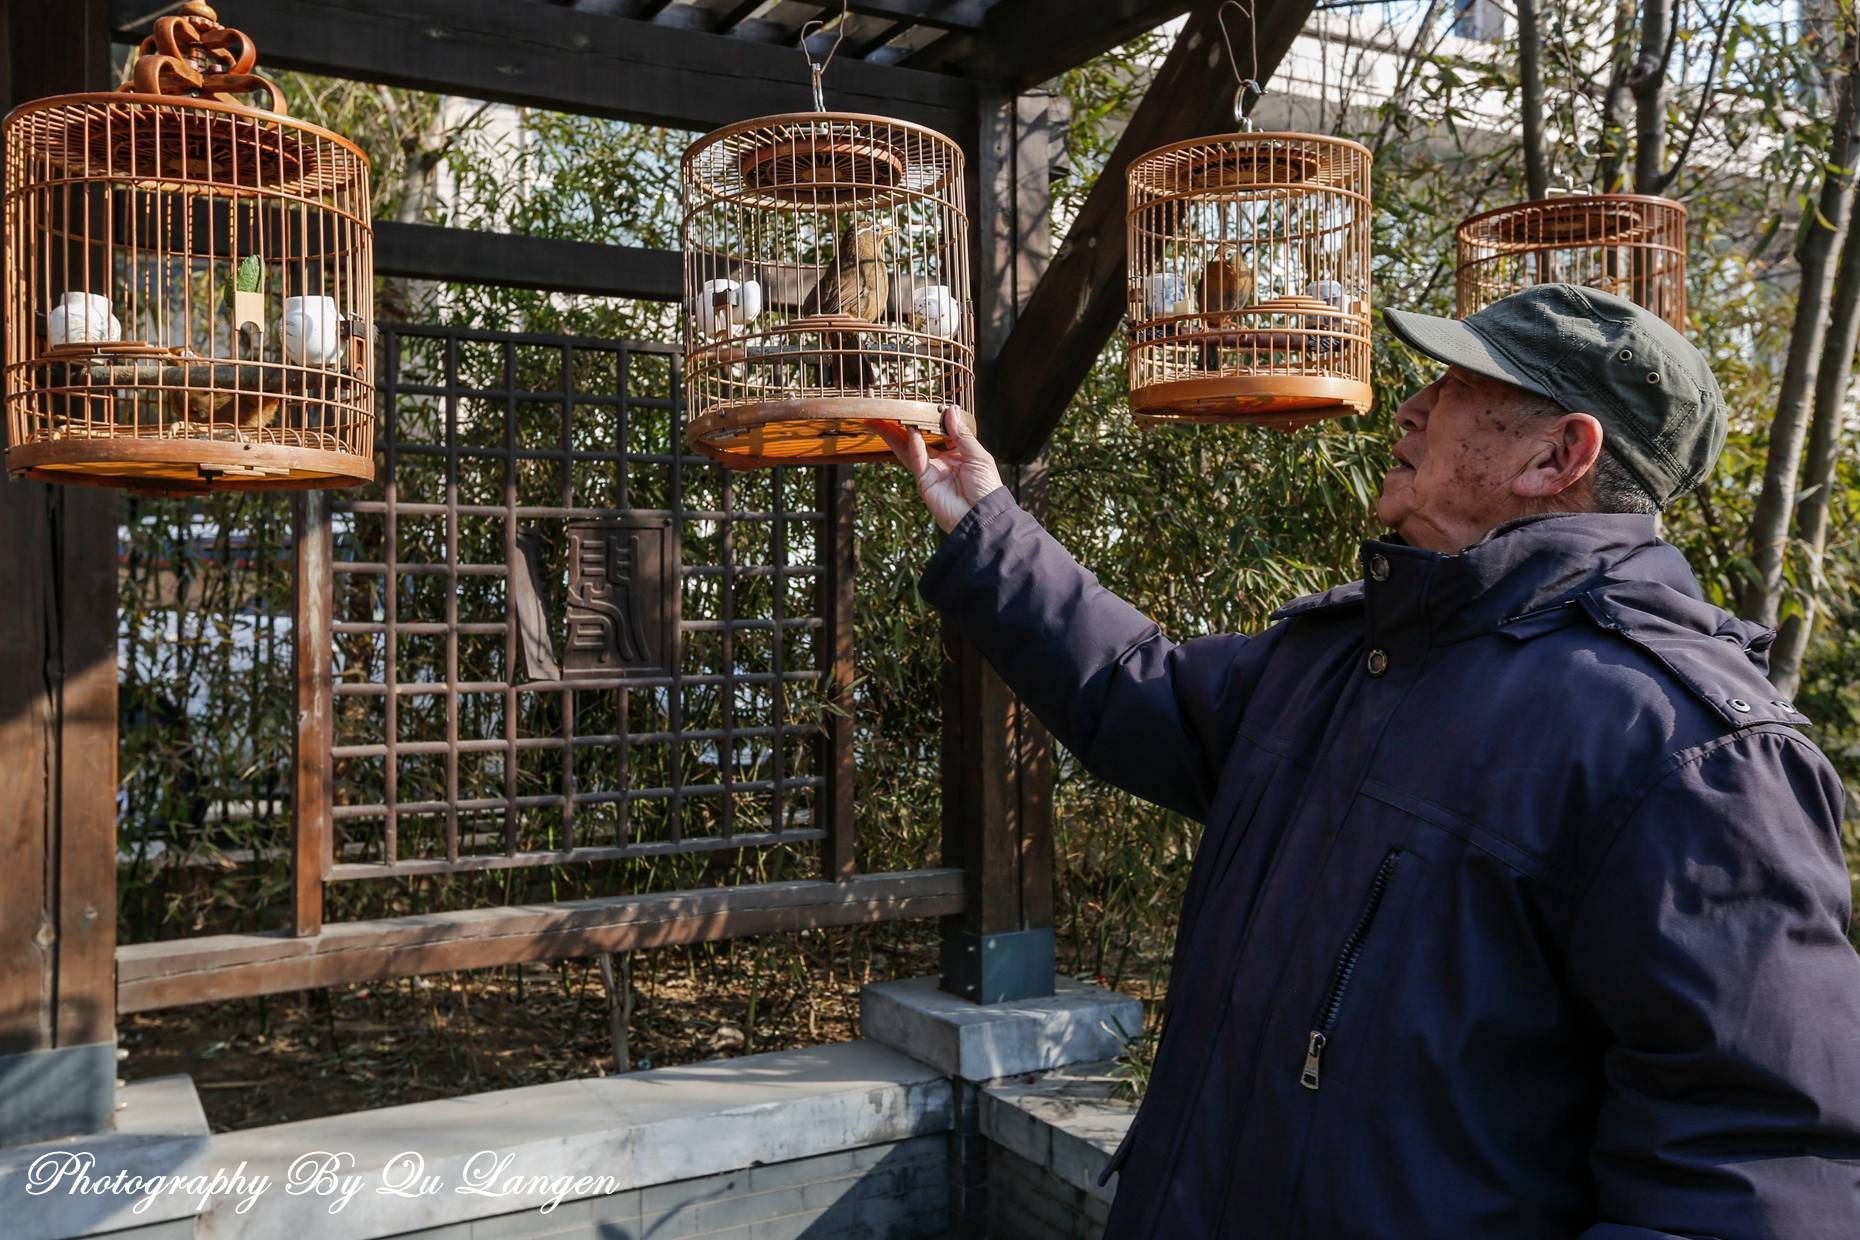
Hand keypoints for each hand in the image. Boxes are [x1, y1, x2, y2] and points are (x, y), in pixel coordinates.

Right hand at [876, 406, 1004, 533]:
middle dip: (905, 425)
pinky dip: (913, 445)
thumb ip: (961, 434)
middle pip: (920, 439)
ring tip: (884, 419)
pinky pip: (917, 459)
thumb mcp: (978, 455)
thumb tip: (950, 410)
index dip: (931, 418)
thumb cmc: (986, 487)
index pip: (941, 430)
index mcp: (958, 452)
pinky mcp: (924, 481)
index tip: (923, 403)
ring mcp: (932, 470)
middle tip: (893, 409)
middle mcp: (942, 460)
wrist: (982, 515)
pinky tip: (909, 431)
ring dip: (896, 434)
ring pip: (910, 448)